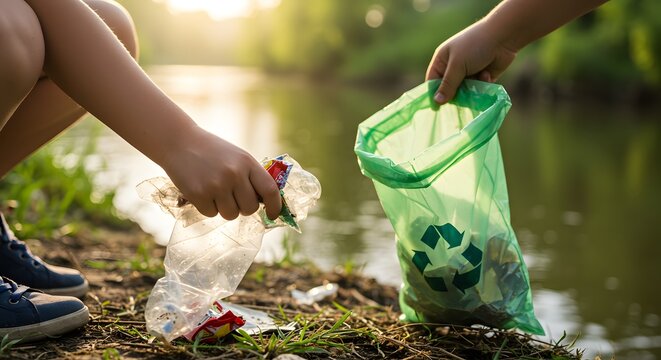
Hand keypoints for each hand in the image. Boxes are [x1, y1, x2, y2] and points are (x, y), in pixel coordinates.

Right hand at [161, 127, 281, 219]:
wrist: (179, 142)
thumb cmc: (212, 151)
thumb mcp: (237, 156)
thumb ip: (251, 176)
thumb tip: (265, 202)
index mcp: (247, 162)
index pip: (269, 190)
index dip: (275, 206)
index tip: (273, 214)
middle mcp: (234, 174)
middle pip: (250, 208)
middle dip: (243, 207)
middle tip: (233, 197)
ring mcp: (216, 185)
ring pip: (231, 215)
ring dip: (224, 208)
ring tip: (215, 191)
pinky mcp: (198, 194)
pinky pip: (211, 214)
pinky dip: (207, 207)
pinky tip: (202, 190)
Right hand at [425, 20, 516, 103]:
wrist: (503, 36)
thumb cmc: (475, 46)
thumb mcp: (457, 65)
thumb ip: (448, 85)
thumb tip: (437, 102)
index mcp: (442, 60)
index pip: (432, 82)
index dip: (434, 94)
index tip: (437, 109)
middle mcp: (453, 67)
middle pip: (449, 90)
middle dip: (456, 92)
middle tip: (463, 91)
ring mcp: (468, 72)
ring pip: (464, 91)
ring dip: (471, 88)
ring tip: (479, 77)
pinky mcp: (481, 77)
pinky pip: (477, 89)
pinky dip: (482, 84)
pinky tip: (487, 74)